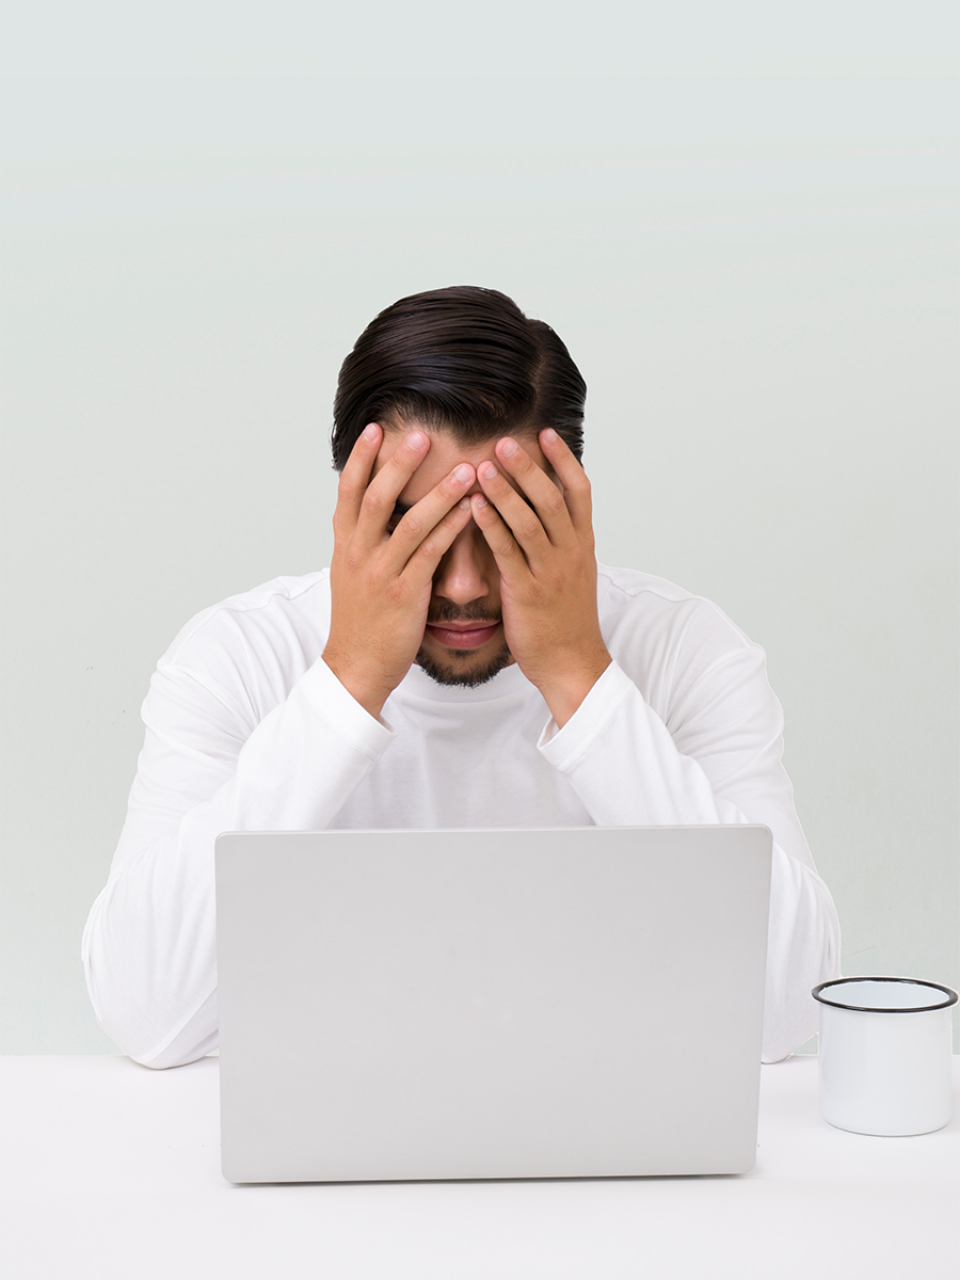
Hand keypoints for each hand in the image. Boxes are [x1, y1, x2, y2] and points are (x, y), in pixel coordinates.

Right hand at [323, 424, 476, 718]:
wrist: (355, 667)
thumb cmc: (360, 620)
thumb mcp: (351, 573)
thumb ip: (362, 539)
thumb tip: (372, 509)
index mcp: (345, 545)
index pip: (348, 490)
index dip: (361, 458)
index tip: (376, 428)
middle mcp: (358, 554)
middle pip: (376, 497)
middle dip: (399, 464)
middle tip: (422, 435)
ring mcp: (380, 574)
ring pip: (409, 523)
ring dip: (439, 493)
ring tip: (466, 468)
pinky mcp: (404, 595)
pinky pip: (431, 555)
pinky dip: (452, 529)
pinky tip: (472, 511)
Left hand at [470, 428, 610, 726]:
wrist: (572, 664)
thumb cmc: (566, 619)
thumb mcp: (574, 573)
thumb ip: (562, 540)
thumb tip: (546, 509)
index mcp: (583, 544)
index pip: (580, 491)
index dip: (563, 460)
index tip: (546, 432)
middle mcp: (571, 553)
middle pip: (552, 499)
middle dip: (528, 468)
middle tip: (503, 441)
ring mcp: (551, 572)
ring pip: (530, 522)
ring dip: (506, 491)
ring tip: (484, 465)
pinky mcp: (529, 592)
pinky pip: (508, 552)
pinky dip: (491, 526)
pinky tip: (472, 507)